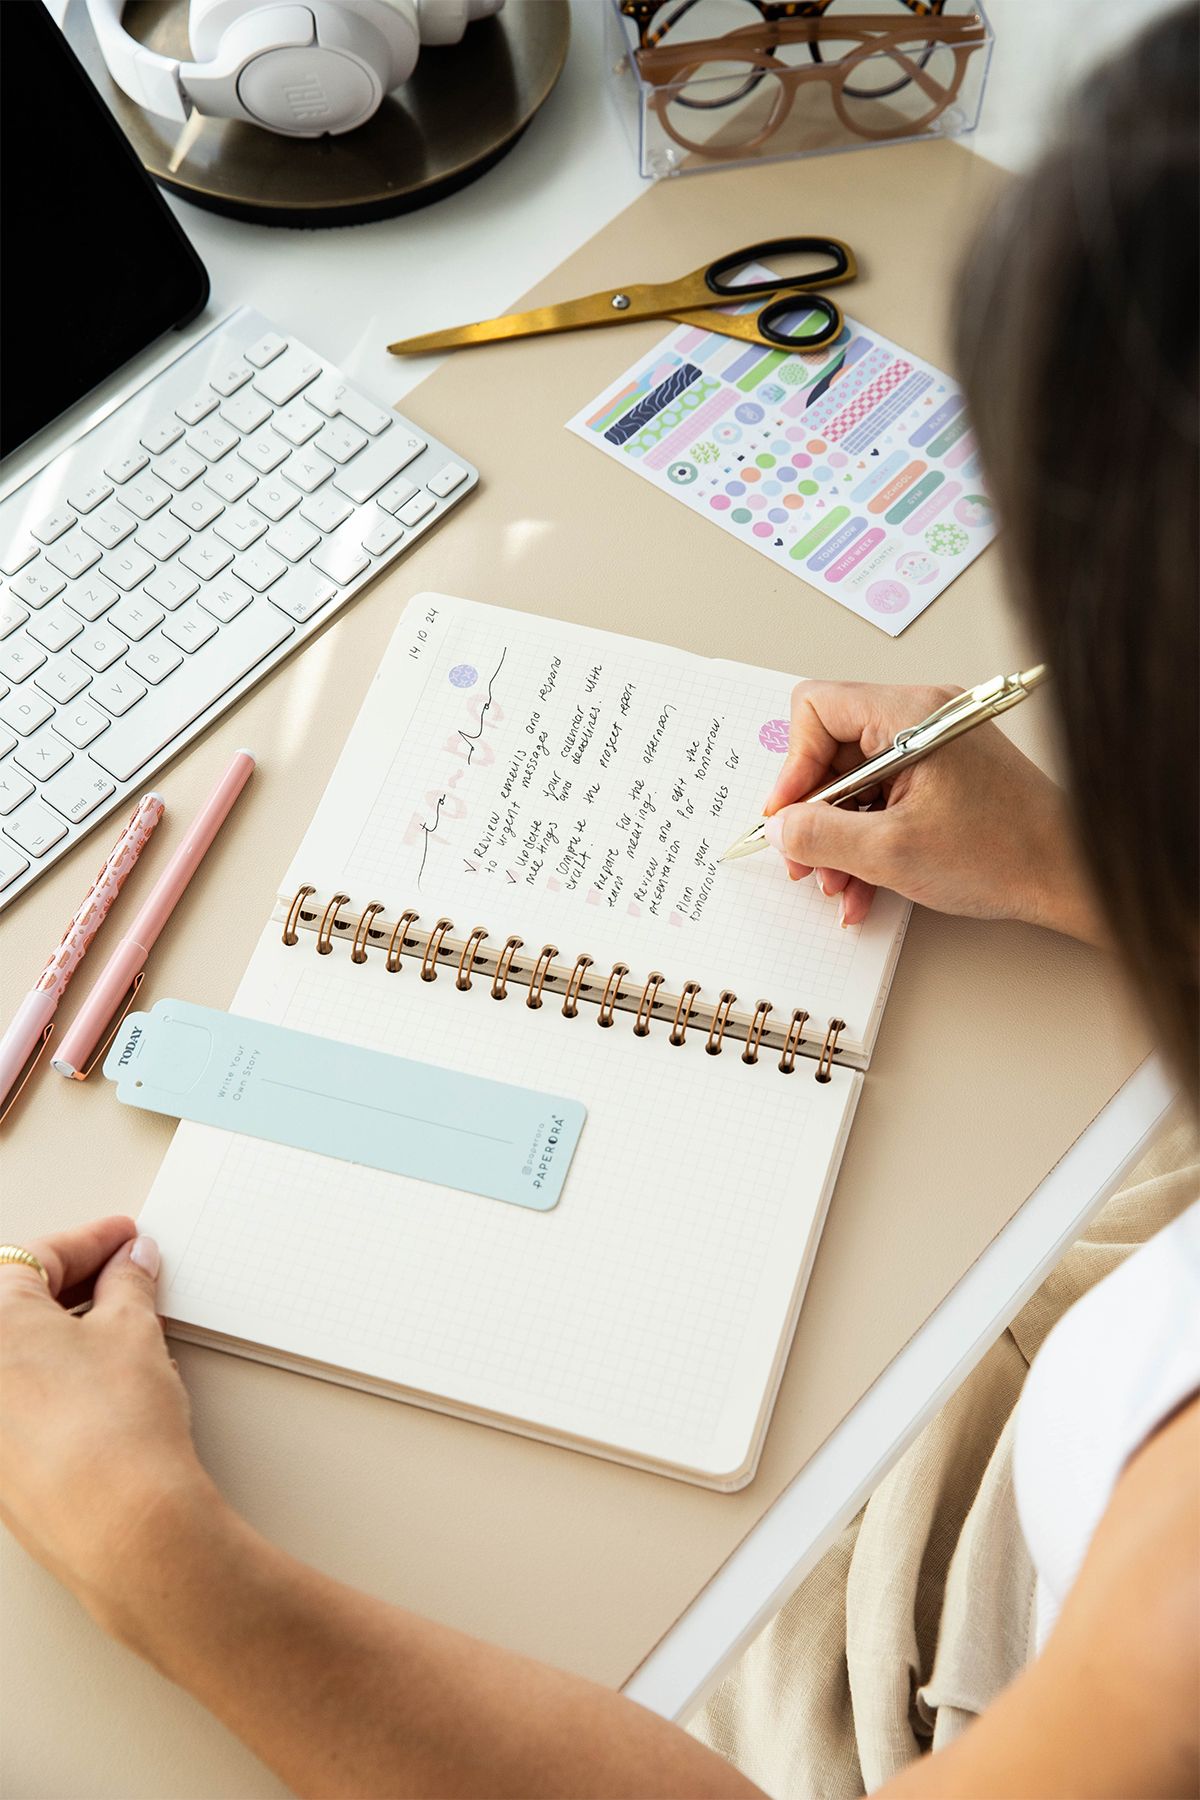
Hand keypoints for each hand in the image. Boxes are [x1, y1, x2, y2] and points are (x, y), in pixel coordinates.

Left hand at [0, 1217, 218, 1638]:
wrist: (123, 1526)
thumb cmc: (116, 1428)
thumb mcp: (133, 1330)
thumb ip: (129, 1283)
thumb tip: (132, 1265)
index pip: (38, 1257)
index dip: (93, 1240)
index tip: (126, 1239)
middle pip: (18, 1304)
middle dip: (77, 1282)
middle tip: (128, 1274)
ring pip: (18, 1353)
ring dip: (65, 1329)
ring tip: (124, 1325)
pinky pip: (19, 1396)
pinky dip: (54, 1374)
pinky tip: (102, 1375)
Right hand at [762, 680, 1106, 940]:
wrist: (1071, 877)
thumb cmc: (1004, 853)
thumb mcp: (891, 852)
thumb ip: (820, 835)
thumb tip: (780, 826)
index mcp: (912, 714)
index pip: (818, 709)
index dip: (793, 766)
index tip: (787, 816)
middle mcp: (922, 718)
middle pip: (833, 751)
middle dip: (813, 814)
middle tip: (802, 861)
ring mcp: (934, 748)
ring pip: (855, 784)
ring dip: (837, 839)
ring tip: (836, 886)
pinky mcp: (943, 777)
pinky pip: (884, 801)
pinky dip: (867, 843)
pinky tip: (862, 890)